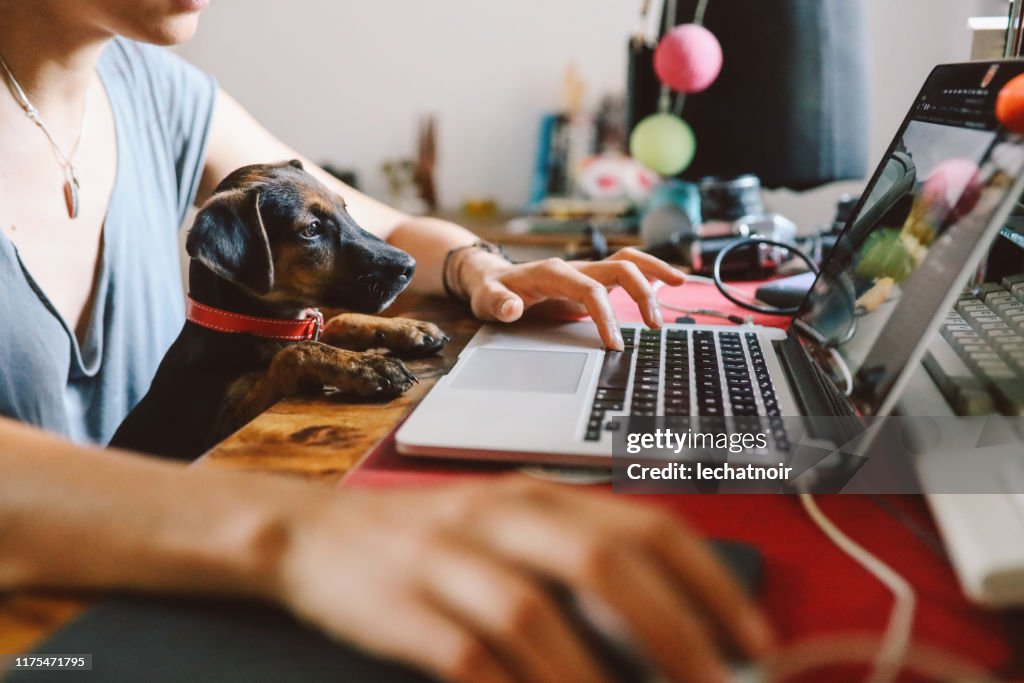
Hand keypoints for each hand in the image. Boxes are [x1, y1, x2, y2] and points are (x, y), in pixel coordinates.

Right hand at [271, 477, 773, 682]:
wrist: (313, 535)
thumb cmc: (428, 538)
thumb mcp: (506, 525)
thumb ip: (575, 552)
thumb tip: (666, 617)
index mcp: (538, 493)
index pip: (644, 525)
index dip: (708, 582)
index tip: (753, 638)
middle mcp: (499, 515)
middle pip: (602, 563)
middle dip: (673, 632)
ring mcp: (447, 559)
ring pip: (536, 613)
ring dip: (595, 679)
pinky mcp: (402, 608)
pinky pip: (467, 656)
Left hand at [459, 248, 685, 350]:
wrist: (492, 278)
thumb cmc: (492, 291)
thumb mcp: (487, 300)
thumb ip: (499, 304)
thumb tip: (511, 308)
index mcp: (554, 272)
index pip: (590, 289)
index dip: (606, 316)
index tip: (615, 345)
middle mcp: (576, 266)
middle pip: (620, 266)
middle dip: (642, 292)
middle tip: (655, 326)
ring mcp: (586, 271)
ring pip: (629, 260)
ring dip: (655, 271)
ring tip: (682, 284)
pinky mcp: (592, 279)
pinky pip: (625, 269)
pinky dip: (649, 272)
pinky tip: (669, 281)